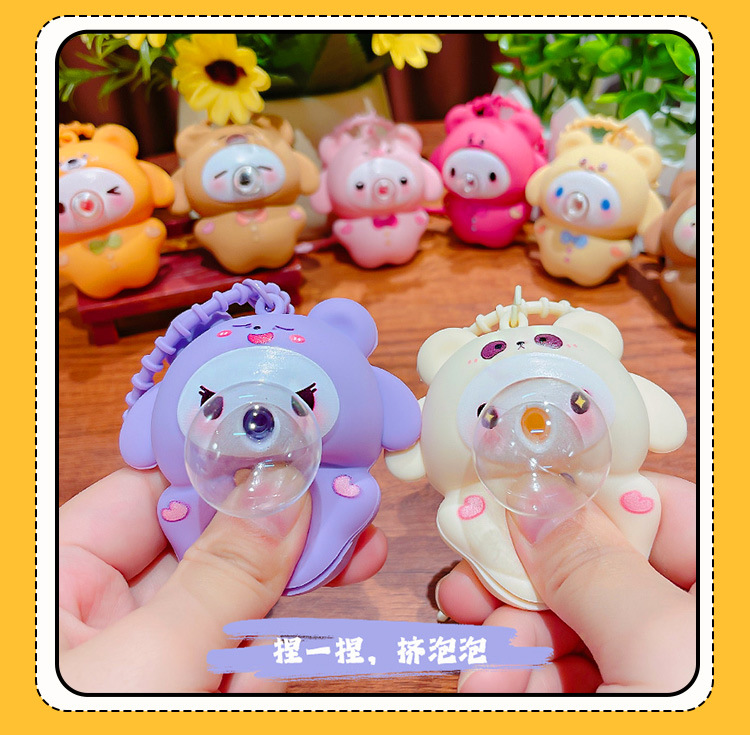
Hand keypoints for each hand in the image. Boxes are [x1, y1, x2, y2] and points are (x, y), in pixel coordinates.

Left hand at [59, 468, 386, 692]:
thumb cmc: (72, 733)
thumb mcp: (147, 666)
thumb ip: (222, 577)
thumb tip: (284, 494)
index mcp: (62, 574)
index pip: (161, 488)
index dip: (236, 469)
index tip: (306, 460)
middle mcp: (100, 607)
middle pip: (212, 543)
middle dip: (279, 546)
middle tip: (349, 528)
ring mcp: (142, 653)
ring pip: (234, 605)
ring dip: (273, 624)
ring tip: (291, 638)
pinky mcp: (177, 687)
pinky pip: (235, 658)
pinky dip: (259, 671)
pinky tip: (256, 688)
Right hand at [436, 473, 695, 692]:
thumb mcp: (658, 646)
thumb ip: (590, 566)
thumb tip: (531, 501)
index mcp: (718, 580)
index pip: (647, 504)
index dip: (572, 501)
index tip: (504, 507)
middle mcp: (690, 618)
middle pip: (594, 568)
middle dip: (522, 586)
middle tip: (471, 591)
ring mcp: (662, 665)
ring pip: (571, 627)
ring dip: (511, 643)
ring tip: (479, 669)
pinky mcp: (626, 698)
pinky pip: (570, 676)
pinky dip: (524, 679)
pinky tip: (493, 687)